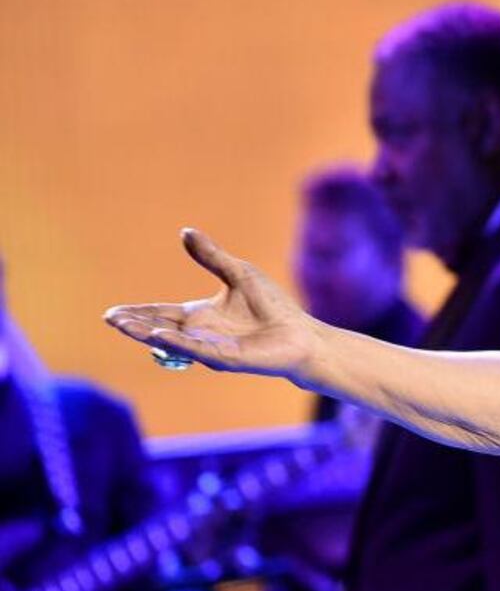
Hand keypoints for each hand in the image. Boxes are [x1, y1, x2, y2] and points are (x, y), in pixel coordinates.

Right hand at [104, 228, 321, 380]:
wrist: (299, 333)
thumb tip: (186, 231)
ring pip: (172, 342)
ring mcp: (210, 348)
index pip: (162, 313)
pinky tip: (159, 335)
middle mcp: (200, 334)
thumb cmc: (272, 306)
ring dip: (147, 334)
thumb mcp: (238, 274)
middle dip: (134, 324)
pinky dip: (177, 343)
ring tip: (123, 325)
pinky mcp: (226, 359)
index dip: (138, 312)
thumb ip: (211, 257)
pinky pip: (196, 350)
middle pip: (159, 328)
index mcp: (200, 315)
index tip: (112, 312)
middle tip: (110, 318)